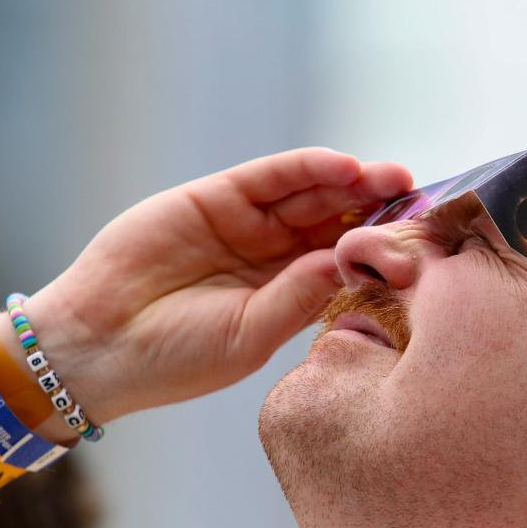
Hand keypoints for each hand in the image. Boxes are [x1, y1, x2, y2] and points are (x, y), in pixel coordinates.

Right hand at [24, 148, 411, 422]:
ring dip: (353, 183)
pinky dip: (308, 168)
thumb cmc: (176, 359)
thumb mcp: (250, 336)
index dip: (383, 251)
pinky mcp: (217, 198)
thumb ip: (298, 298)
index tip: (426, 245)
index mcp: (288, 297)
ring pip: (312, 194)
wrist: (101, 343)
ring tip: (391, 179)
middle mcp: (273, 257)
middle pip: (337, 222)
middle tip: (420, 200)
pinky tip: (345, 168)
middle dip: (379, 210)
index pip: (346, 264)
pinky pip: (271, 177)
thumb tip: (350, 262)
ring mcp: (246, 225)